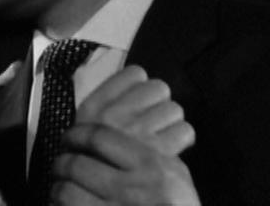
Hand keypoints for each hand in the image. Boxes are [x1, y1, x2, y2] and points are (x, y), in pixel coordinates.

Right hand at [50, 65, 199, 204]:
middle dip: (158, 103)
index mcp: (94, 108)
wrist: (91, 200)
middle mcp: (115, 116)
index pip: (134, 75)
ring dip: (170, 122)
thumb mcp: (85, 131)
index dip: (141, 86)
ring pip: (174, 108)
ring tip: (161, 135)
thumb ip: (106, 107)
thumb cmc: (90, 165)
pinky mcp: (159, 154)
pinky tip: (170, 148)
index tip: (137, 101)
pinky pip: (185, 131)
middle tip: (151, 119)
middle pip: (158, 88)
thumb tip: (138, 84)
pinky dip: (181, 139)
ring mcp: (137, 134)